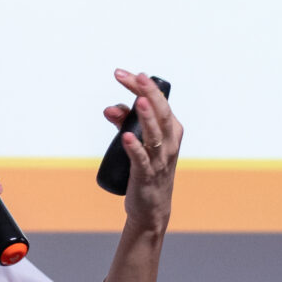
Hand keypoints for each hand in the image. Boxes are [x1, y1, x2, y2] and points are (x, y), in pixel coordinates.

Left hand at [106, 70, 180, 234]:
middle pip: (161, 113)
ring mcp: (159, 160)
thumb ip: (124, 123)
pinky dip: (134, 148)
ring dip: (146, 117)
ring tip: (138, 101)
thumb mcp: (138, 142)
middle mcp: (169, 143)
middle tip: (136, 77)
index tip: (124, 74)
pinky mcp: (146, 176)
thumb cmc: (146, 170)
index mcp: (171, 130)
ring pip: (155, 134)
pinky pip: (141, 159)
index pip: (160, 102)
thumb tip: (110, 109)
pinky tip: (125, 137)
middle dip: (149, 93)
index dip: (144, 87)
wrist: (152, 207)